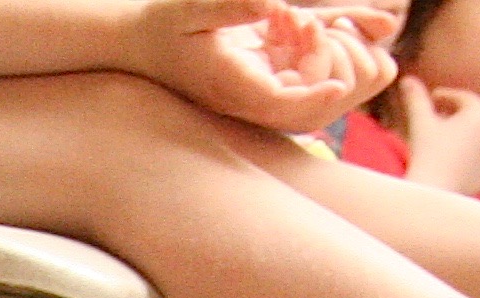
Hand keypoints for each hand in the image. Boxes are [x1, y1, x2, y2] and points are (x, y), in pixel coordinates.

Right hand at [137, 0, 395, 134]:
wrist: (138, 43)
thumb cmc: (162, 23)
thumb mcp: (192, 7)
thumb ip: (231, 5)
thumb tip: (272, 4)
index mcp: (226, 84)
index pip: (278, 104)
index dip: (312, 99)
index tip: (340, 87)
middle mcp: (239, 98)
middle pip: (297, 105)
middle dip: (318, 62)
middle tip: (303, 18)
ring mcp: (246, 94)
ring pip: (298, 91)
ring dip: (309, 52)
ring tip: (289, 15)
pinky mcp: (252, 84)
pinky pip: (291, 79)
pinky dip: (300, 49)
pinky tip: (283, 21)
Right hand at [401, 83, 479, 191]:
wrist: (433, 193)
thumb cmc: (427, 154)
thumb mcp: (420, 122)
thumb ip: (416, 98)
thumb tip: (406, 78)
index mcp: (479, 116)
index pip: (466, 98)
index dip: (448, 95)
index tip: (433, 98)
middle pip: (475, 117)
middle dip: (456, 113)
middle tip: (438, 115)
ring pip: (477, 138)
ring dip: (462, 134)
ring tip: (442, 138)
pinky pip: (477, 158)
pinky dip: (465, 154)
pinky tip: (447, 159)